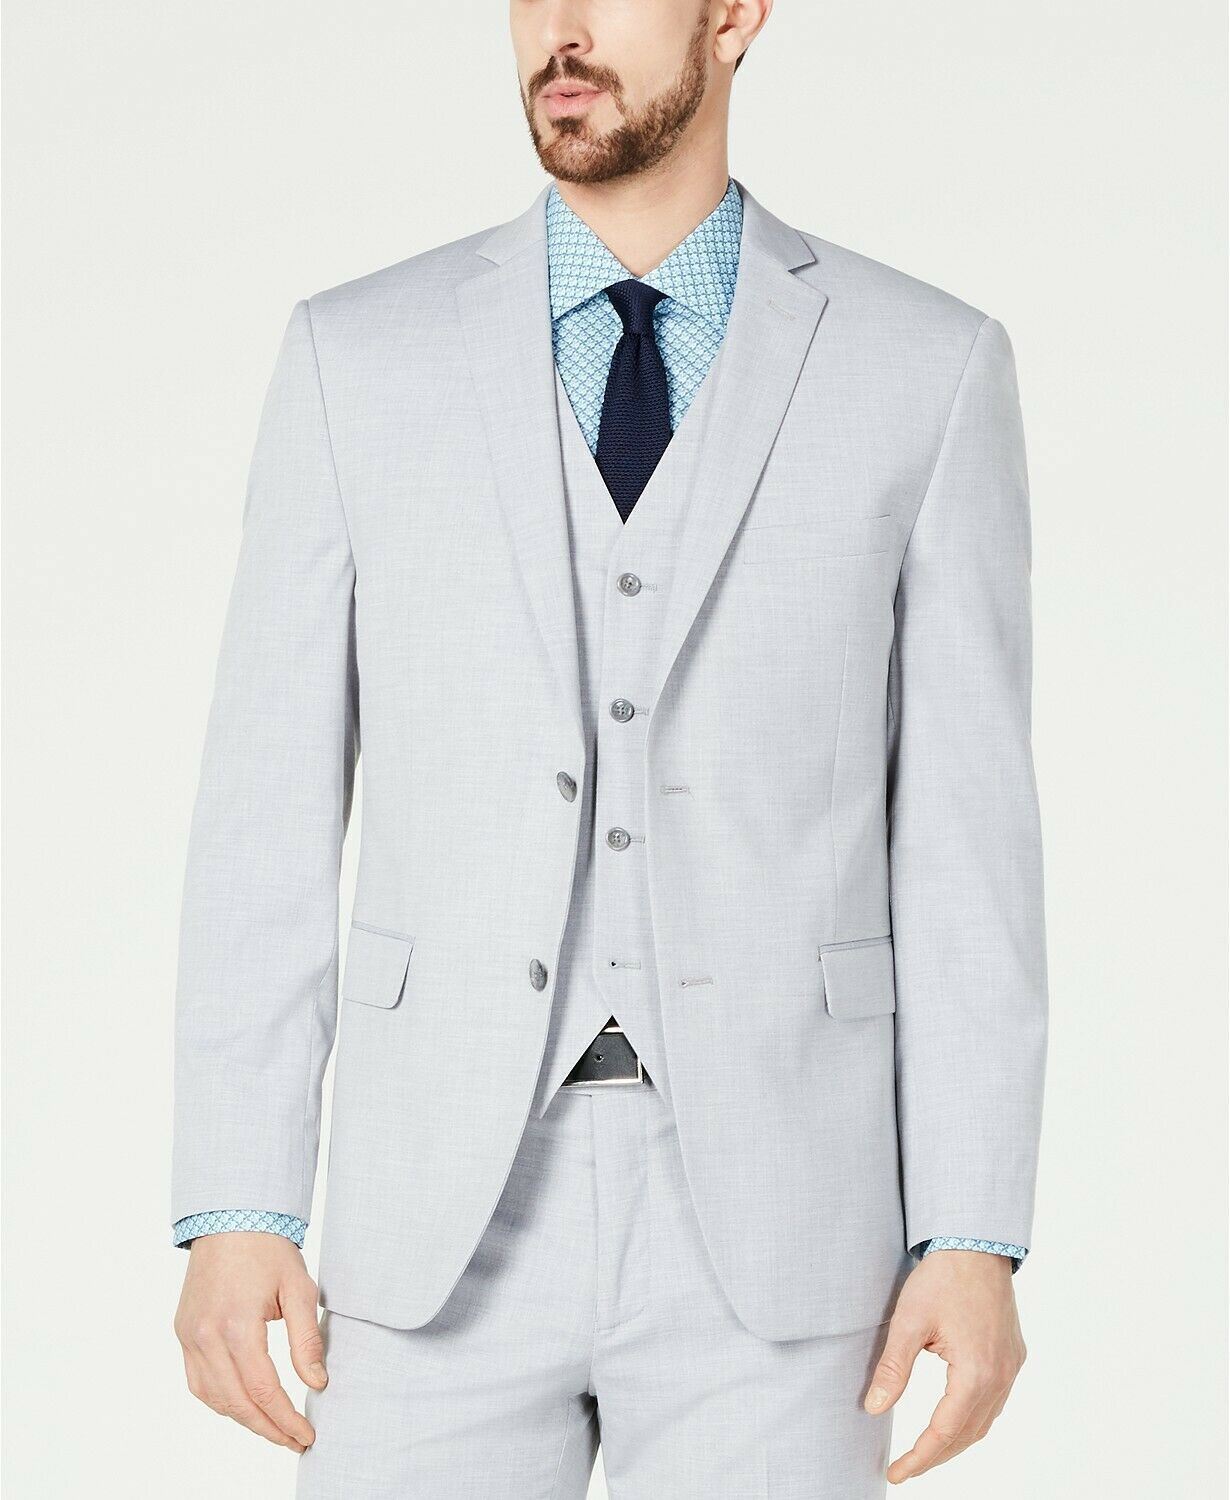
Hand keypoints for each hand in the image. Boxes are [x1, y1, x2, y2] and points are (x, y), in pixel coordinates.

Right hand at [174, 1232, 326, 1451]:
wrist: (231, 1217)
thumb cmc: (268, 1249)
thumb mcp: (299, 1289)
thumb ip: (307, 1340)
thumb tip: (317, 1383)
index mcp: (238, 1324)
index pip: (264, 1390)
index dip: (286, 1419)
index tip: (306, 1435)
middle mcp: (207, 1335)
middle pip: (237, 1402)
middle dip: (268, 1428)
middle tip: (294, 1440)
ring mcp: (189, 1335)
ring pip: (214, 1398)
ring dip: (243, 1418)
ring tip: (273, 1427)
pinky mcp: (183, 1331)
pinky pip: (198, 1381)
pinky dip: (220, 1400)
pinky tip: (243, 1404)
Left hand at [865, 1250, 1025, 1482]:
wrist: (976, 1242)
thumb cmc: (942, 1277)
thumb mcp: (909, 1321)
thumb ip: (894, 1368)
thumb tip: (874, 1408)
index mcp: (977, 1372)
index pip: (945, 1432)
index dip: (920, 1457)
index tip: (896, 1472)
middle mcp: (1001, 1375)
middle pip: (968, 1434)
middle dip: (936, 1455)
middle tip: (905, 1467)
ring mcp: (1011, 1366)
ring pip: (984, 1421)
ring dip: (955, 1440)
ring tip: (925, 1451)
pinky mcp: (1012, 1355)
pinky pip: (994, 1401)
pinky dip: (971, 1419)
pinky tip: (952, 1419)